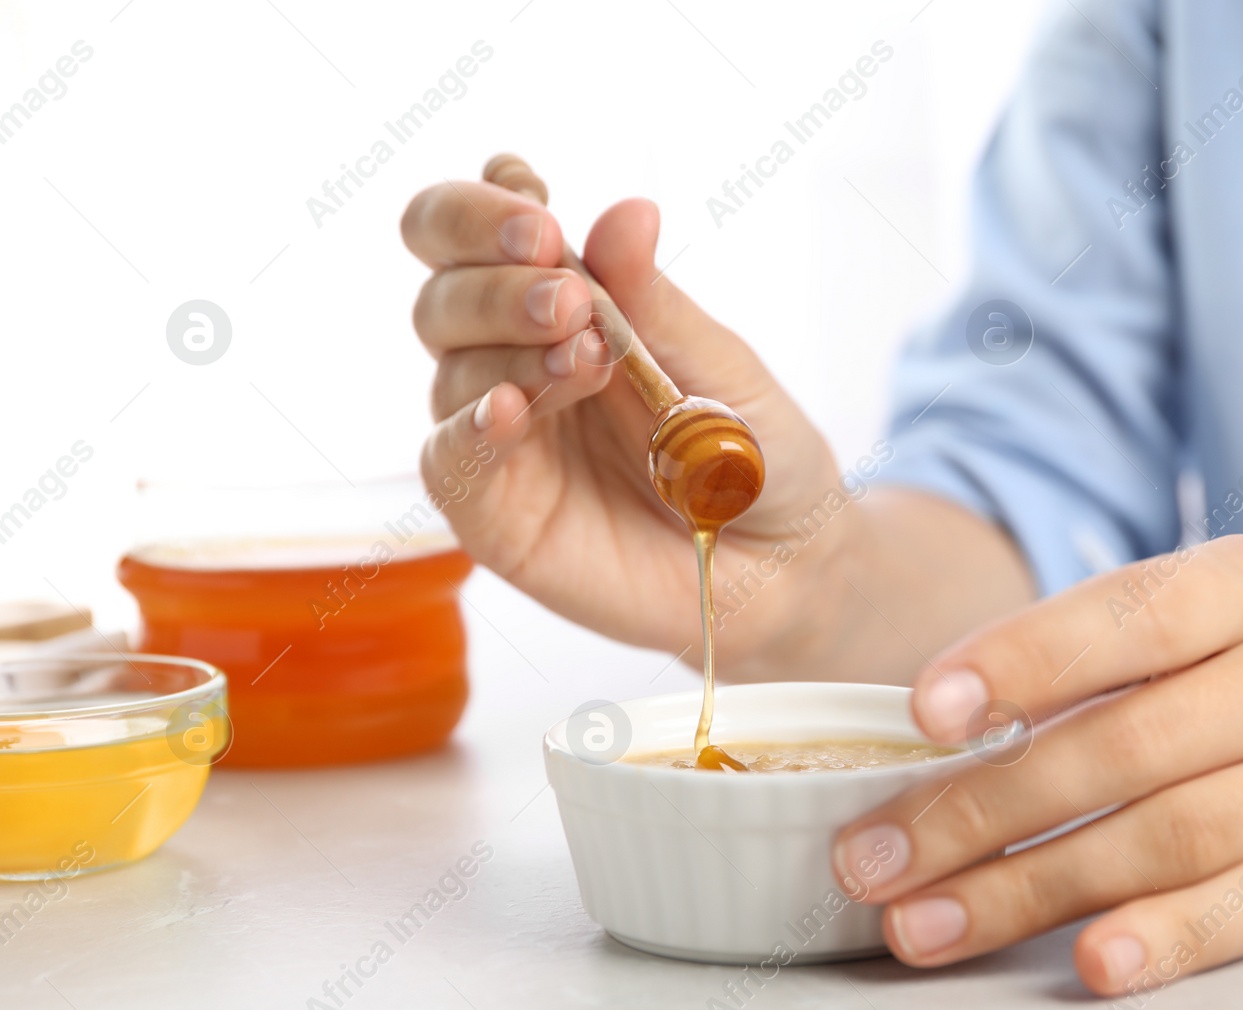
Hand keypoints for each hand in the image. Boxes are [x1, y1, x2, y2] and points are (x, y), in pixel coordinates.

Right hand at [400, 175, 839, 659]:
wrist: (785, 564)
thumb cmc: (755, 453)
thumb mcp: (721, 368)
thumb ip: (658, 304)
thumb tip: (627, 212)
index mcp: (563, 305)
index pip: (477, 233)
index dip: (484, 206)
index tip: (535, 200)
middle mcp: (515, 362)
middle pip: (444, 293)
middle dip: (497, 278)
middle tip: (572, 296)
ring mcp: (501, 438)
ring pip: (449, 370)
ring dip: (507, 347)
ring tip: (586, 356)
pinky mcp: (497, 516)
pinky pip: (450, 463)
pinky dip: (469, 430)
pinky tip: (510, 410)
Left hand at [832, 535, 1242, 994]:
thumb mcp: (1238, 600)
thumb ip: (1115, 639)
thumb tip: (956, 712)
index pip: (1126, 620)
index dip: (1021, 663)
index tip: (924, 714)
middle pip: (1126, 748)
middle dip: (984, 810)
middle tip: (874, 856)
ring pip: (1171, 838)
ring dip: (1035, 889)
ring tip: (927, 924)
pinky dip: (1171, 939)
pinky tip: (1091, 964)